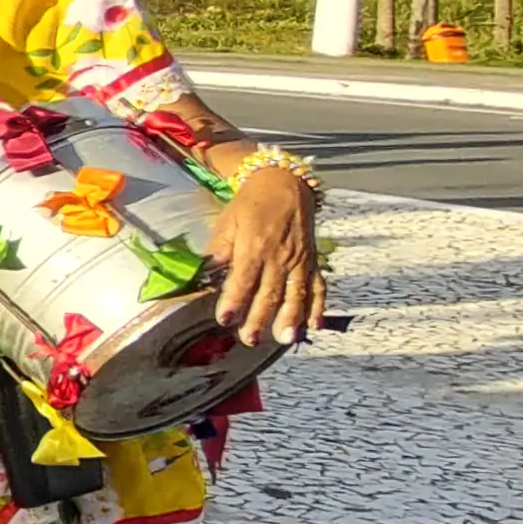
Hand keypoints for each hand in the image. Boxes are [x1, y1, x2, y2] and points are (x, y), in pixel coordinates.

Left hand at [205, 166, 327, 346]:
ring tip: (283, 339)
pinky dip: (318, 306)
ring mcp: (300, 260)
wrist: (286, 184)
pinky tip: (314, 325)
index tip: (225, 319)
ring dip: (290, 318)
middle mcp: (280, 256)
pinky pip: (318, 286)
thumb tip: (204, 273)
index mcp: (254, 246)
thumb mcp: (227, 222)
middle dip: (260, 318)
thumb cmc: (250, 205)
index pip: (243, 278)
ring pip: (296, 294)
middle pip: (270, 292)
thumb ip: (218, 250)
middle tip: (250, 339)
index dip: (234, 300)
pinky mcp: (313, 261)